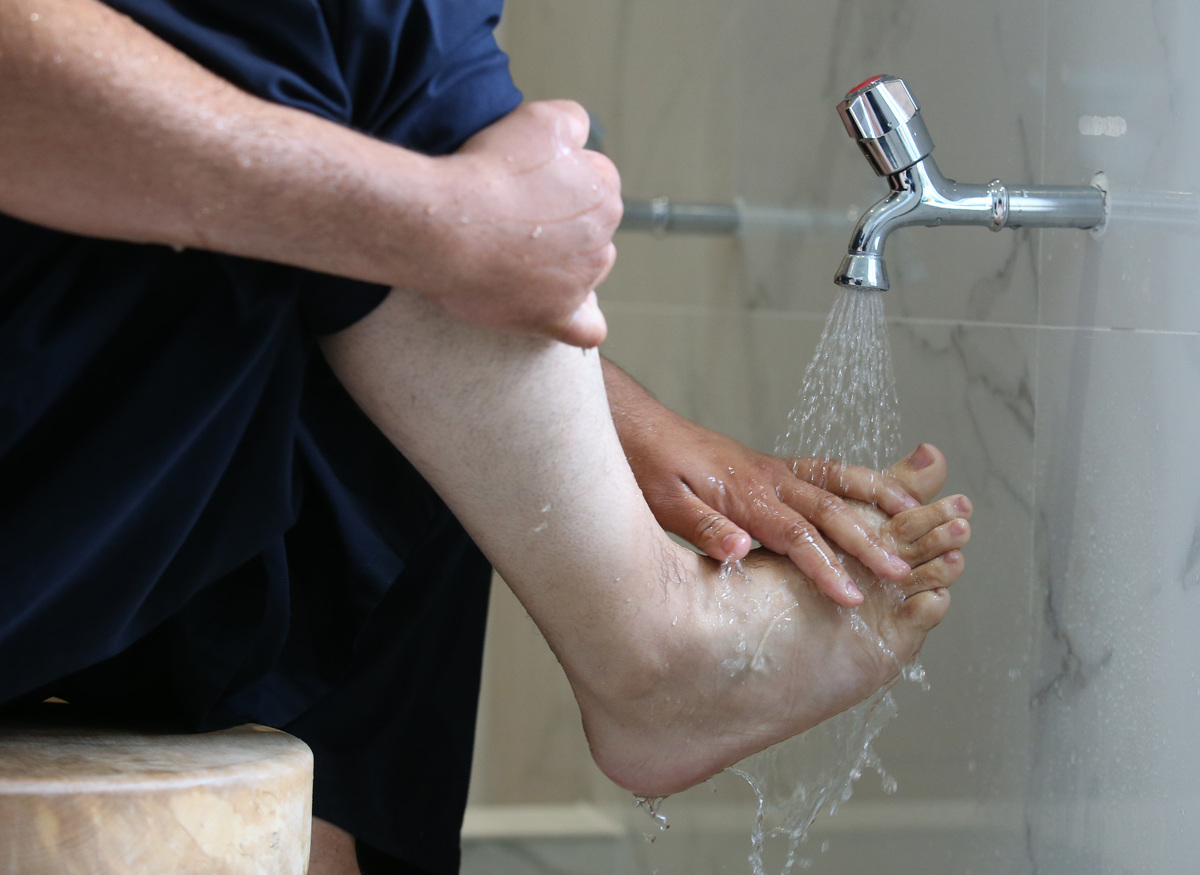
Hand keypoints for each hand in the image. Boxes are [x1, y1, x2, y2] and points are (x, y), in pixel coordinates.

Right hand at [421, 100, 621, 347]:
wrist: (443, 224)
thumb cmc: (487, 171)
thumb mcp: (540, 119)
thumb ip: (574, 122)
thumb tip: (581, 135)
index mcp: (603, 193)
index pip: (594, 182)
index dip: (556, 178)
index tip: (524, 180)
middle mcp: (601, 241)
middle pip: (592, 229)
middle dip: (564, 221)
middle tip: (515, 215)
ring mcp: (579, 283)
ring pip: (587, 271)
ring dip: (564, 263)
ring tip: (518, 254)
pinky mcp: (552, 317)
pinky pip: (586, 329)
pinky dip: (580, 322)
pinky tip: (561, 311)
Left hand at [604, 360, 923, 605]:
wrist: (639, 428)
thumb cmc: (647, 468)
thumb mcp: (662, 504)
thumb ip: (703, 528)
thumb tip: (743, 550)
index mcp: (743, 495)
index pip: (795, 536)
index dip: (826, 567)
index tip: (853, 595)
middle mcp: (766, 479)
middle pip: (828, 512)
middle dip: (868, 544)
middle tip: (902, 572)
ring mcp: (772, 470)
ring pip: (835, 485)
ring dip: (877, 502)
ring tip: (916, 518)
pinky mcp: (770, 467)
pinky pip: (823, 473)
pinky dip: (856, 482)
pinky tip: (878, 494)